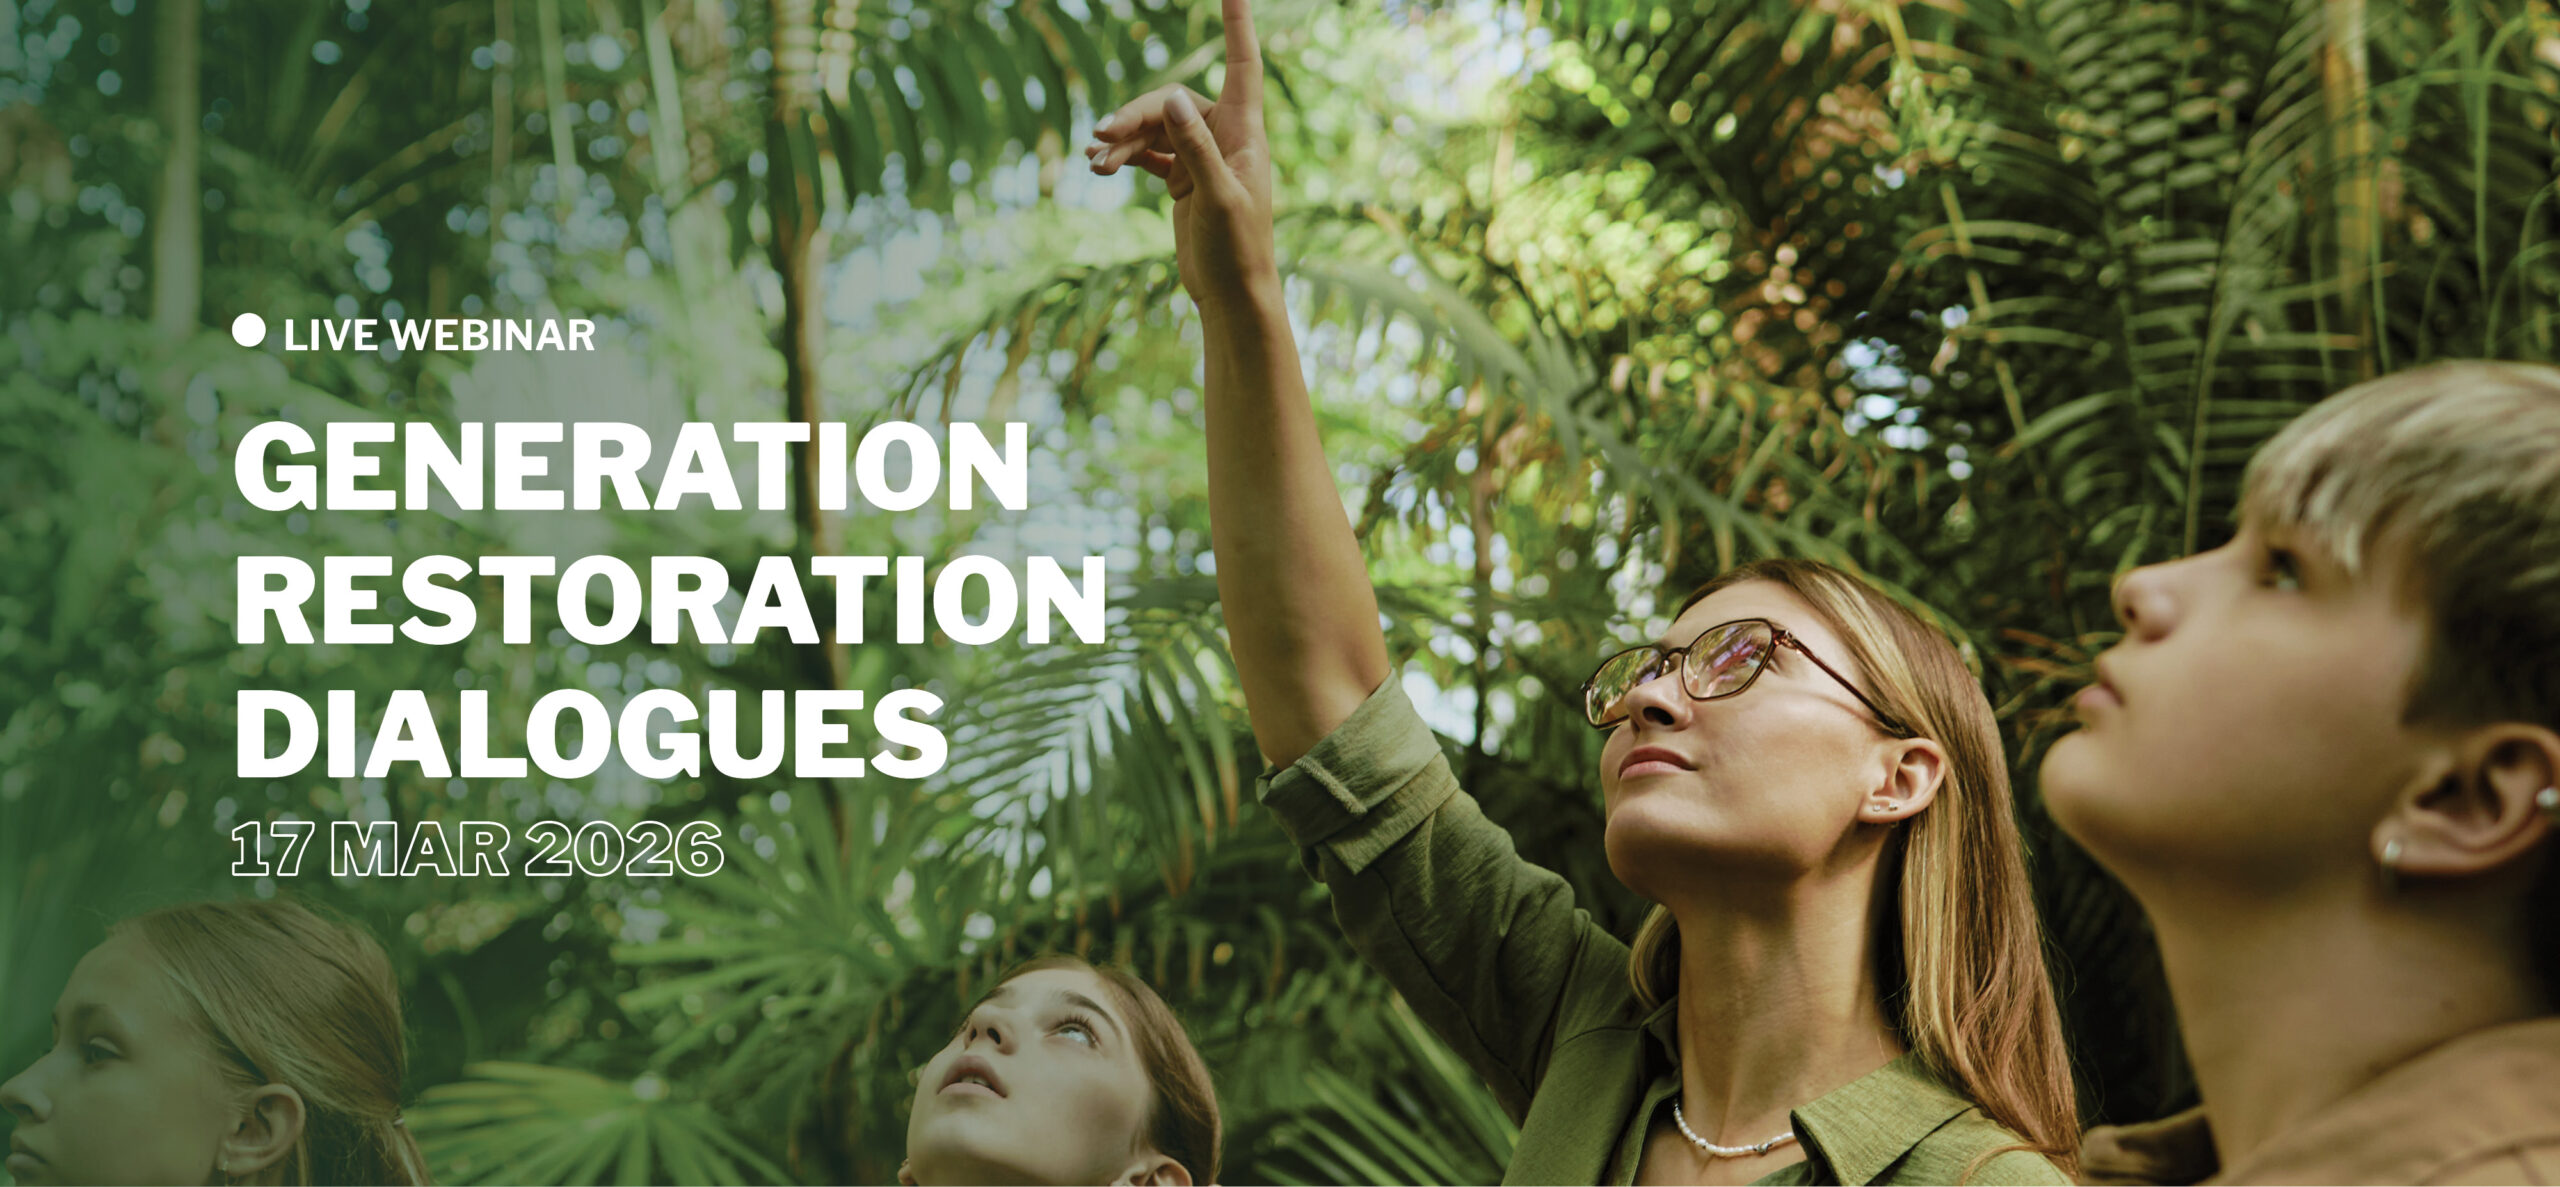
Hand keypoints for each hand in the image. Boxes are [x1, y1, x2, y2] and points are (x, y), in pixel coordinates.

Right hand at [1083, 0, 1276, 318]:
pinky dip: (1125, 157)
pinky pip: (1149, 154)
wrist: (1232, 295)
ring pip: (1155, 129)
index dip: (1237, 26)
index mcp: (1245, 135)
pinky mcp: (1183, 180)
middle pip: (1172, 104)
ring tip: (1093, 161)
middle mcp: (1225, 139)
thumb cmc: (1237, 250)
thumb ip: (1197, 148)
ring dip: (1123, 141)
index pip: (1243, 66)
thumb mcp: (1217, 198)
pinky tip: (1099, 169)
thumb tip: (1175, 99)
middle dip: (1135, 117)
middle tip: (1101, 138)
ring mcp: (1202, 158)